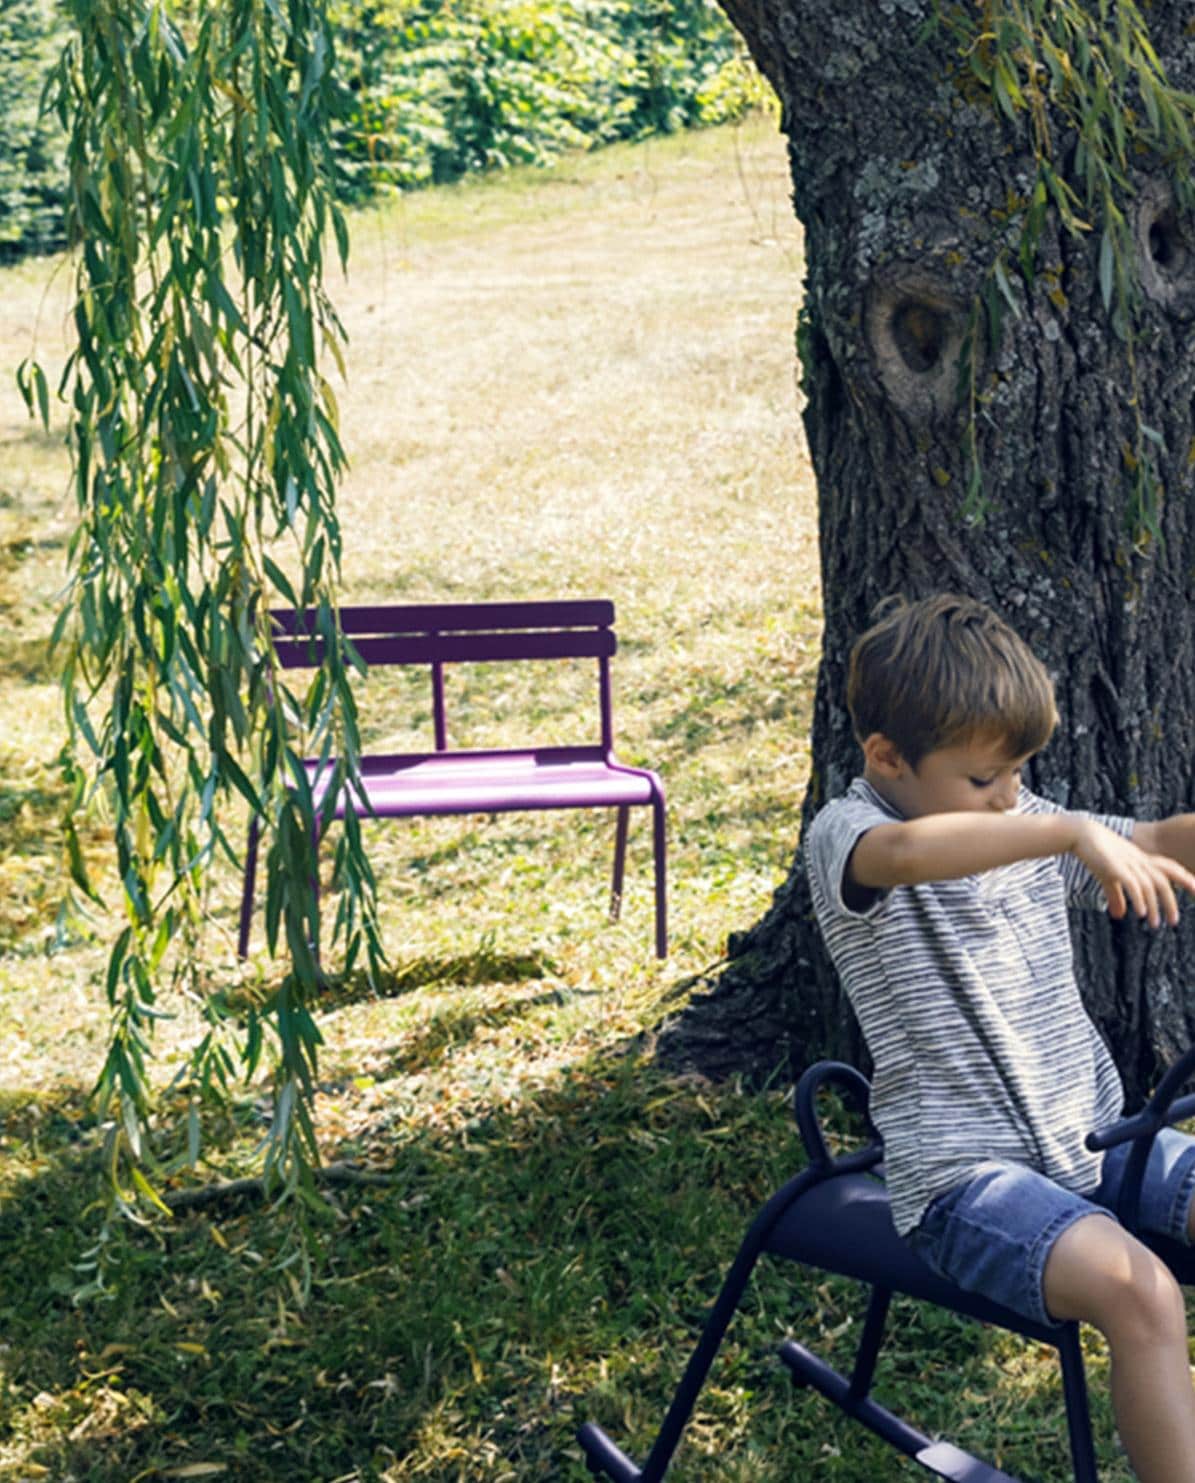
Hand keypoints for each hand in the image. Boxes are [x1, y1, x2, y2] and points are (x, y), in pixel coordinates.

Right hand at [1070, 818, 1194, 926]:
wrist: (1081, 834)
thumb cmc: (1095, 854)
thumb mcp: (1108, 877)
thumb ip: (1116, 896)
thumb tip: (1120, 916)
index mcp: (1142, 860)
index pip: (1170, 868)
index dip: (1185, 879)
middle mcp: (1139, 861)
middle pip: (1163, 881)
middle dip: (1171, 902)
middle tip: (1173, 922)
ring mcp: (1128, 863)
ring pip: (1150, 886)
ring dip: (1155, 906)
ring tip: (1156, 924)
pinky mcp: (1115, 867)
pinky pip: (1133, 884)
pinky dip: (1139, 899)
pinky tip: (1142, 912)